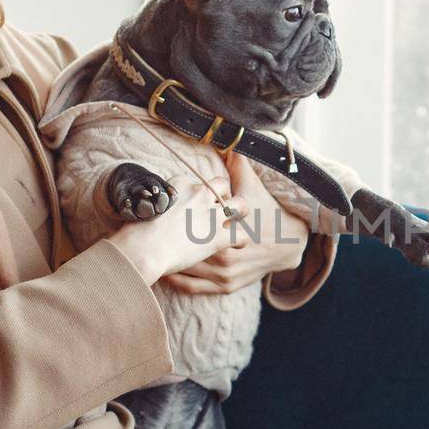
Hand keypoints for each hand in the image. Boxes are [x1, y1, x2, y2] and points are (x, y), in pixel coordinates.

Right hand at [103, 176, 248, 286]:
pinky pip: (241, 235)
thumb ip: (158, 204)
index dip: (199, 195)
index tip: (194, 206)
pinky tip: (235, 246)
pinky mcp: (217, 237)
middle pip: (222, 185)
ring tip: (236, 222)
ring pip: (240, 205)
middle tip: (218, 210)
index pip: (198, 182)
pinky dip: (240, 241)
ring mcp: (211, 215)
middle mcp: (199, 194)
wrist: (141, 249)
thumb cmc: (136, 232)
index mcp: (180, 184)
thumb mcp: (145, 206)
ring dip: (240, 212)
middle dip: (224, 196)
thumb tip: (158, 211)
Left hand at [158, 154, 310, 295]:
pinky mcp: (226, 286)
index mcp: (224, 231)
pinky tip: (164, 273)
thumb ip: (237, 165)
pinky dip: (177, 281)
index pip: (187, 229)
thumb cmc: (268, 213)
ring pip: (185, 271)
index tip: (152, 216)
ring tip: (145, 254)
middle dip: (162, 245)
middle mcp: (223, 256)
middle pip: (182, 252)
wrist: (289, 244)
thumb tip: (227, 141)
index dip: (168, 223)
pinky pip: (194, 287)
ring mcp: (224, 274)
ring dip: (165, 264)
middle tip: (139, 236)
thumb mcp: (252, 187)